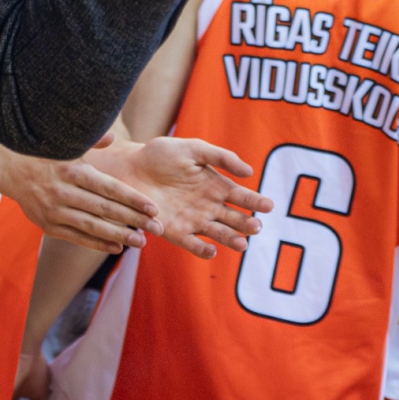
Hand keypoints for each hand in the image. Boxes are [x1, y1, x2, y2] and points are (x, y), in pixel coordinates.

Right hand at [0, 142, 158, 253]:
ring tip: (140, 242)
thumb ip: (91, 141)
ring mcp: (54, 210)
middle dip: (132, 220)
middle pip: (104, 209)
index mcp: (72, 170)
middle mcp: (63, 191)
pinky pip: (76, 237)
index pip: (109, 187)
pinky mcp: (47, 224)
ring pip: (92, 226)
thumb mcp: (66, 144)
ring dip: (118, 235)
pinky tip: (116, 246)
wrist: (8, 168)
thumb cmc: (45, 154)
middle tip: (155, 229)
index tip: (152, 208)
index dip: (132, 199)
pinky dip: (97, 243)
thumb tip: (113, 137)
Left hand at [88, 137, 270, 258]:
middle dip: (246, 224)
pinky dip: (202, 249)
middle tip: (255, 226)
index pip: (242, 197)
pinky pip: (192, 244)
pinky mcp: (175, 231)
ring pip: (218, 234)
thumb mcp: (193, 149)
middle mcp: (208, 206)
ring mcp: (193, 220)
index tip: (269, 205)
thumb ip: (221, 157)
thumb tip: (249, 171)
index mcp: (216, 186)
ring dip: (230, 239)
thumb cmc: (160, 155)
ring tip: (241, 243)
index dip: (256, 201)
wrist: (129, 167)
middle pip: (233, 219)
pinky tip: (212, 250)